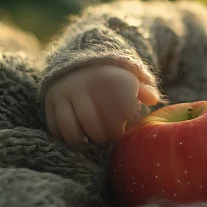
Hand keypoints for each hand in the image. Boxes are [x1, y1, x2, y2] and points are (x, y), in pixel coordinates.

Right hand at [44, 64, 161, 148]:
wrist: (80, 62)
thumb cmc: (113, 80)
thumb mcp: (131, 79)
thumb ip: (145, 90)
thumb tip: (154, 100)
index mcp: (111, 79)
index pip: (124, 112)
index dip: (128, 123)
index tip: (128, 124)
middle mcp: (87, 85)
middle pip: (96, 126)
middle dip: (106, 136)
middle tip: (111, 137)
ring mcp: (67, 93)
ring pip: (72, 128)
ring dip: (82, 142)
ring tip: (91, 143)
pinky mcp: (52, 99)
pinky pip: (55, 125)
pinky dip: (65, 137)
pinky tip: (77, 138)